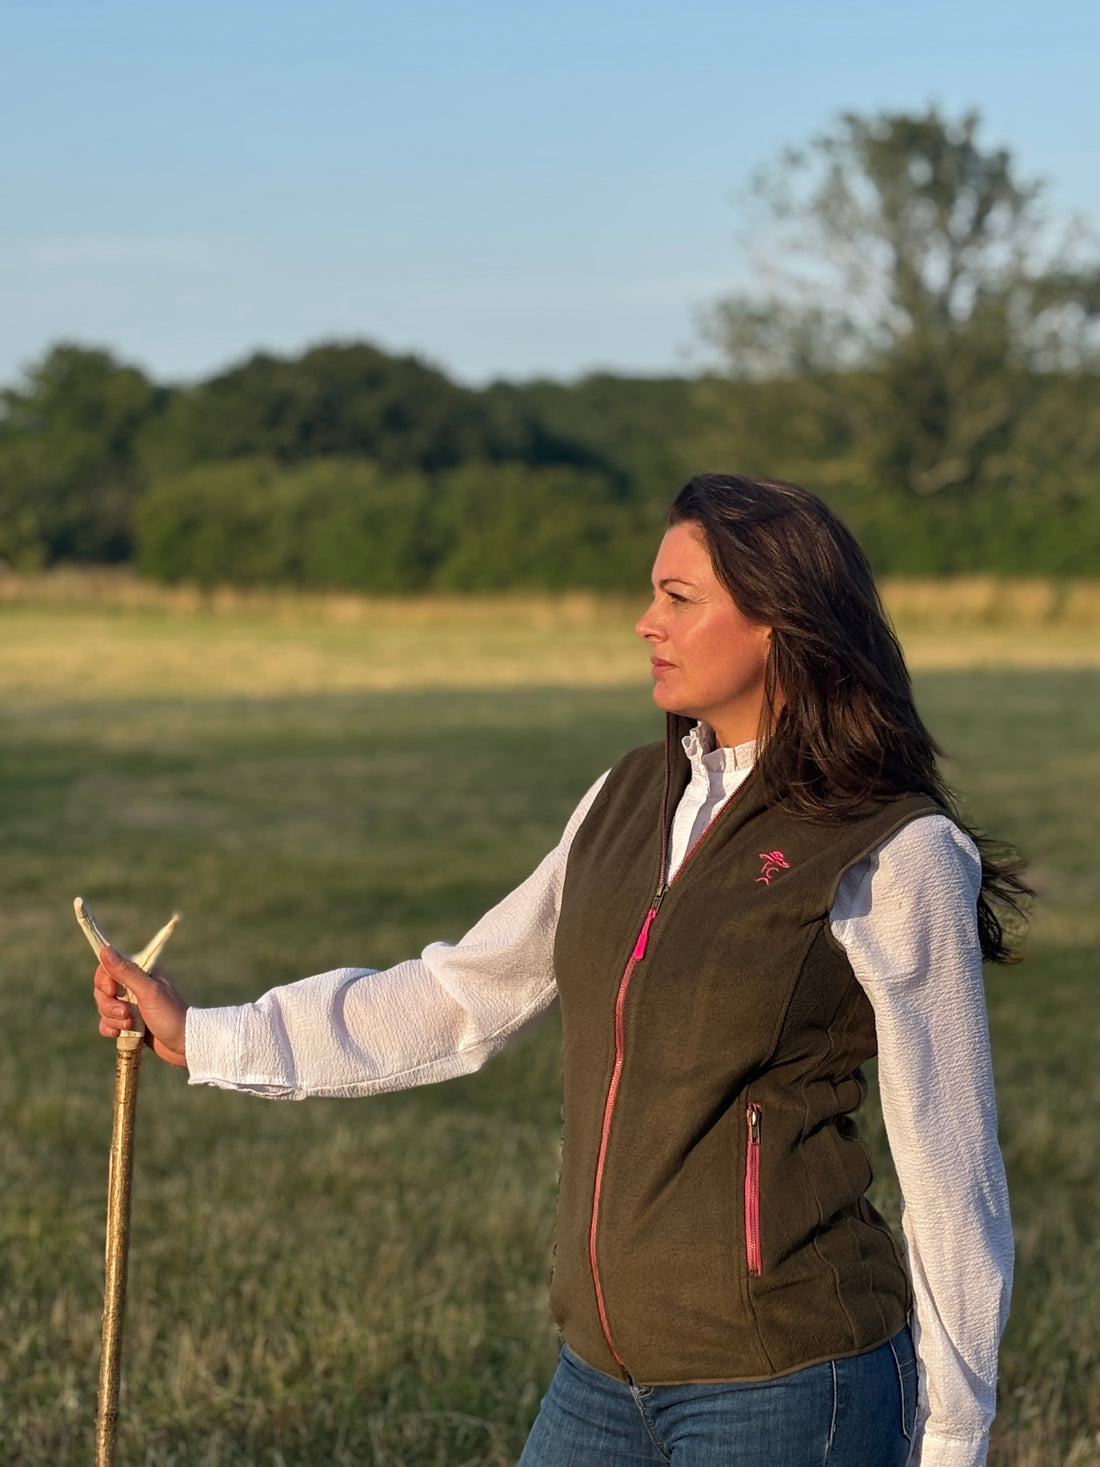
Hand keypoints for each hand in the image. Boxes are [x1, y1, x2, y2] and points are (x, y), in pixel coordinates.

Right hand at [94, 945, 188, 1067]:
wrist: (184, 1044)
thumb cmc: (170, 1014)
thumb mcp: (148, 991)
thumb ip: (126, 972)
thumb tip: (105, 950)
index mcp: (141, 972)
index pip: (109, 966)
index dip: (104, 980)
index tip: (111, 991)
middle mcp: (134, 986)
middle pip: (103, 989)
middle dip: (108, 1004)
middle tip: (126, 1013)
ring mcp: (130, 1004)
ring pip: (104, 1007)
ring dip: (112, 1018)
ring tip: (130, 1025)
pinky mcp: (128, 1021)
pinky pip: (107, 1022)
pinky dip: (110, 1028)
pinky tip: (119, 1033)